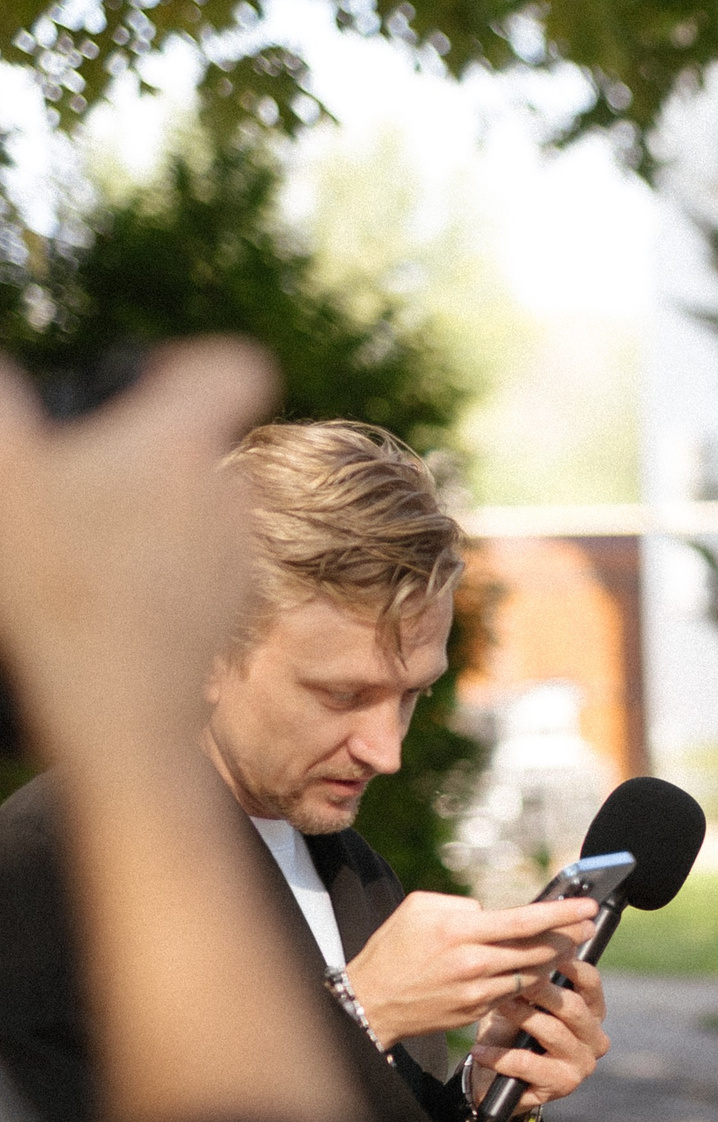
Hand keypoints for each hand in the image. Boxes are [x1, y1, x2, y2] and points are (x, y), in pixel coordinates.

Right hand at [0, 341, 275, 753]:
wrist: (117, 707)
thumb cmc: (58, 586)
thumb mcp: (6, 479)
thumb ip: (3, 406)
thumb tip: (2, 373)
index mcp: (180, 442)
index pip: (236, 367)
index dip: (194, 362)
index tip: (149, 381)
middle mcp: (227, 492)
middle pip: (202, 443)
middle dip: (150, 452)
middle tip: (83, 485)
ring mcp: (236, 553)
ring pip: (201, 507)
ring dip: (157, 512)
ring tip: (91, 544)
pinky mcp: (232, 607)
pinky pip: (201, 564)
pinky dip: (166, 566)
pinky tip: (114, 590)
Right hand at [341, 893, 597, 1044]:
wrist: (371, 1002)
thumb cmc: (392, 949)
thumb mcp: (418, 909)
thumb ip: (461, 905)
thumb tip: (492, 911)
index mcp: (459, 931)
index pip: (524, 920)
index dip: (562, 914)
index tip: (588, 906)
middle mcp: (472, 963)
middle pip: (537, 949)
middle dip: (569, 936)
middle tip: (586, 926)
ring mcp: (476, 992)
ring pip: (532, 974)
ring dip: (553, 960)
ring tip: (566, 945)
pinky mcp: (476, 1012)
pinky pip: (514, 994)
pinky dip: (530, 981)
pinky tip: (537, 970)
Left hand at [465, 960, 609, 1112]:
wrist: (493, 1082)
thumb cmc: (509, 1034)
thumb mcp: (519, 1002)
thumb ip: (530, 978)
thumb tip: (526, 938)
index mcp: (591, 1013)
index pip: (590, 982)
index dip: (569, 965)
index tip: (541, 952)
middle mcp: (595, 1038)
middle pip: (572, 1006)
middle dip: (541, 990)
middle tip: (513, 977)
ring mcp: (583, 1063)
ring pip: (552, 1032)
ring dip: (521, 1017)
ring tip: (496, 1006)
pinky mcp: (564, 1084)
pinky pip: (529, 1064)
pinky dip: (501, 1057)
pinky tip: (479, 1052)